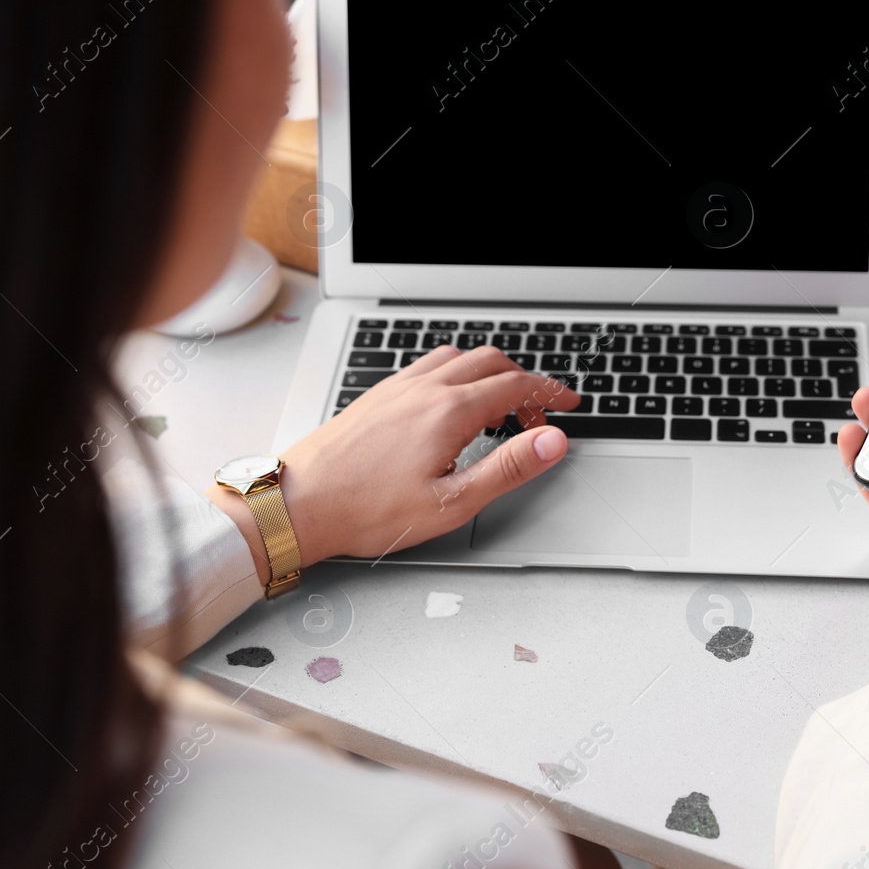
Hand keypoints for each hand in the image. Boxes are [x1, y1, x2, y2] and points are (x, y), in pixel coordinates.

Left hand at [229, 345, 580, 568]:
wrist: (299, 503)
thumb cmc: (367, 510)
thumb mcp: (452, 502)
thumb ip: (508, 468)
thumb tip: (553, 442)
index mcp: (449, 411)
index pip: (516, 387)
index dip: (549, 394)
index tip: (568, 405)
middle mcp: (424, 389)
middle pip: (490, 363)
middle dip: (524, 382)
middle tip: (540, 414)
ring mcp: (397, 387)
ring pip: (457, 358)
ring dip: (489, 373)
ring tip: (501, 405)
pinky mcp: (377, 395)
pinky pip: (427, 365)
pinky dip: (456, 372)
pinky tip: (450, 400)